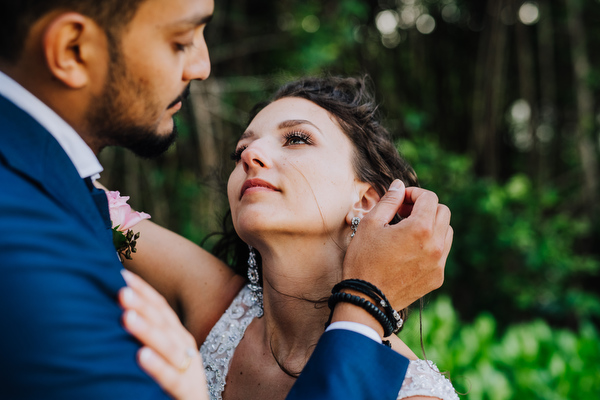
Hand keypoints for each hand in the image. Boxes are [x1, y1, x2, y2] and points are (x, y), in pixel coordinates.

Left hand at [119, 269, 208, 399]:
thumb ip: (146, 335)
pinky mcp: (187, 391)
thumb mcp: (162, 353)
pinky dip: (157, 366)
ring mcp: (188, 368)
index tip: (121, 274)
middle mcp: (184, 346)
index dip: (143, 290)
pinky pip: (170, 377)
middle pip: (163, 321)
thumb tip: (118, 310)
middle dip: (142, 304)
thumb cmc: (171, 382)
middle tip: (121, 290)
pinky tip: (141, 355)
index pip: (160, 307)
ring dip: (147, 330)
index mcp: (177, 335)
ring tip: (126, 316)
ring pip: (167, 346)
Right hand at [342, 180, 452, 310]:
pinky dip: (431, 245)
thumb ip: (389, 201)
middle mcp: (435, 245)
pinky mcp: (437, 278)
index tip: (399, 200)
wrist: (366, 300)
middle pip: (443, 212)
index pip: (429, 198)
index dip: (413, 193)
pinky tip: (410, 250)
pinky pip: (442, 253)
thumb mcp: (370, 225)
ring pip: (446, 232)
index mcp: (420, 229)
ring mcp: (438, 263)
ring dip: (431, 225)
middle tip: (404, 212)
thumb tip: (399, 186)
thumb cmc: (363, 261)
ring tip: (408, 231)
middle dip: (425, 207)